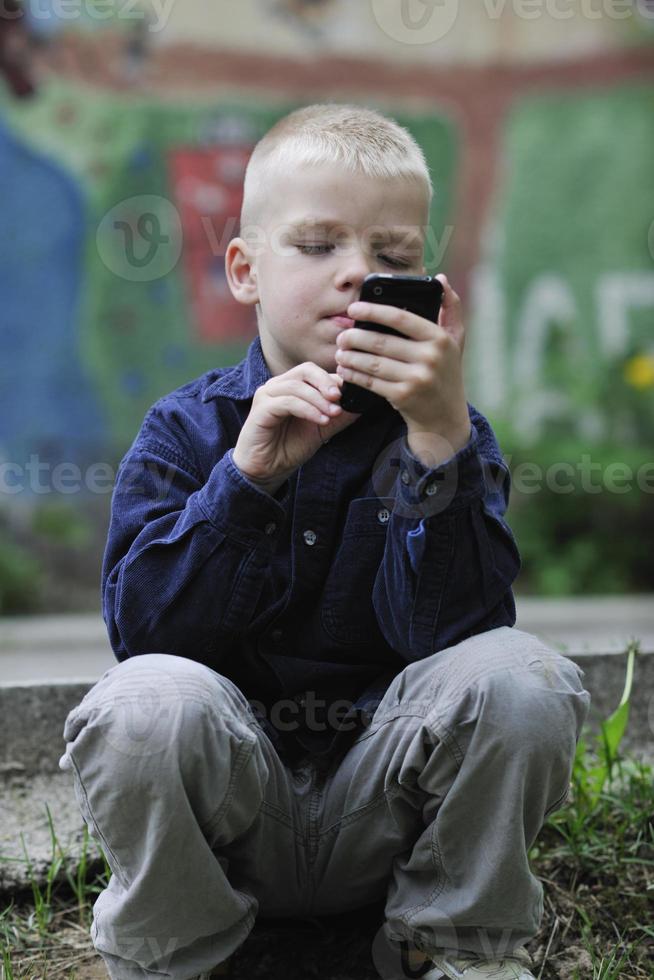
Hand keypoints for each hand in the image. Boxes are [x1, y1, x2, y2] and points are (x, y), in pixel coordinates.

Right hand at [233, 363, 360, 492]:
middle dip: (326, 382)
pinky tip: (321, 420)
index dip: (335, 380)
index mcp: (292, 386)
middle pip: (306, 370)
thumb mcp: (321, 430)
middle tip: (340, 398)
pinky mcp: (261, 409)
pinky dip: (307, 409)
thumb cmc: (289, 447)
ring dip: (319, 400)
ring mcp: (267, 395)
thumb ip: (339, 417)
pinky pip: (288, 402)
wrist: (266, 469)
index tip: (351, 394)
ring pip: (297, 385)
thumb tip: (362, 404)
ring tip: (333, 414)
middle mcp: (278, 385)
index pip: (315, 372)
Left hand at [335, 275, 470, 464]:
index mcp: (439, 338)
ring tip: (339, 352)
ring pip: (372, 363)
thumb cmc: (446, 373)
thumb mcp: (455, 341)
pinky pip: (370, 382)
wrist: (445, 418)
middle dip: (355, 337)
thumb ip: (450, 308)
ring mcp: (416, 379)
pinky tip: (344, 370)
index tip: (353, 308)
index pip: (401, 318)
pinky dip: (354, 375)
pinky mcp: (403, 396)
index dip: (373, 311)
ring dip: (350, 357)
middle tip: (341, 336)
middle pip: (381, 342)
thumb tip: (440, 278)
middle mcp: (430, 358)